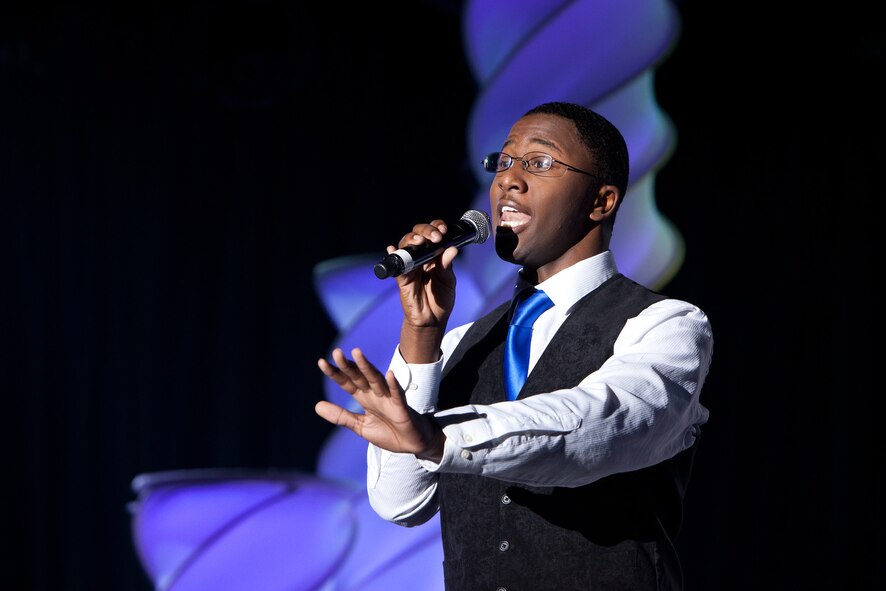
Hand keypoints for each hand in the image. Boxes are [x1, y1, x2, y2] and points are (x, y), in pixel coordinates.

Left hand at [315, 347, 444, 459]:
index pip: (347, 383)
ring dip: (367, 367)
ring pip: (376, 380)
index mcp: (364, 398)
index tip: (321, 362)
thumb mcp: (360, 426)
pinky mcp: (402, 408)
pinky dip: (393, 385)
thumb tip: (316, 405)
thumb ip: (340, 416)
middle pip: (359, 377)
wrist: (412, 445)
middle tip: (336, 352)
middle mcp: (375, 395)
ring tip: (357, 353)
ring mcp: (389, 399)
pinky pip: (397, 394)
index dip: (335, 373)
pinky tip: (389, 374)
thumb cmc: (388, 433)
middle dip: (348, 366)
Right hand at [392, 220, 457, 362]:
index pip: (432, 234)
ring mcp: (410, 266)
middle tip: (436, 237)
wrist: (433, 320)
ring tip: (420, 242)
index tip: (443, 229)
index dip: (435, 227)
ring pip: (405, 245)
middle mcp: (420, 257)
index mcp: (433, 255)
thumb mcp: (449, 281)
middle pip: (417, 235)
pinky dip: (393, 254)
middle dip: (425, 231)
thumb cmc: (440, 300)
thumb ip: (447, 266)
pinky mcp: (402, 278)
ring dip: (411, 240)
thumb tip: (451, 249)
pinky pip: (396, 264)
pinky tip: (392, 248)